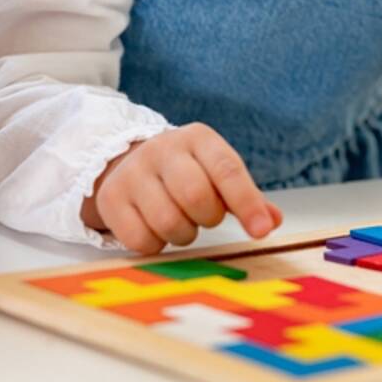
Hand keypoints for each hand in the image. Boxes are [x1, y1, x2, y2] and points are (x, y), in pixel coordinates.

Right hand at [81, 123, 282, 254]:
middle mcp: (162, 148)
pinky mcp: (110, 198)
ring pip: (168, 222)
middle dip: (208, 217)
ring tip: (182, 220)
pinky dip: (157, 244)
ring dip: (183, 233)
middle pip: (196, 196)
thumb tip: (271, 221)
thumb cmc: (186, 172)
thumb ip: (246, 197)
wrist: (129, 162)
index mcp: (197, 138)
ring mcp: (132, 172)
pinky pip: (142, 239)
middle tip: (205, 216)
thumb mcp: (218, 173)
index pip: (227, 169)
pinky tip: (156, 228)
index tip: (260, 232)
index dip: (246, 203)